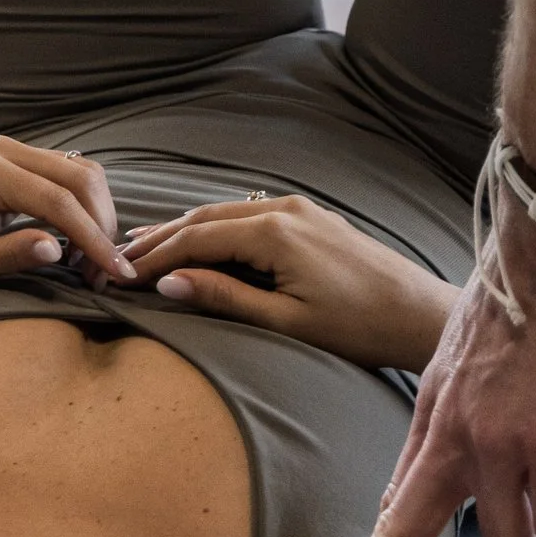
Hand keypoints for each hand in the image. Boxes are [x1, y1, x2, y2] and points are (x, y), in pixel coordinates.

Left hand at [0, 138, 127, 307]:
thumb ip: (7, 256)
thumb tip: (57, 250)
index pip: (57, 201)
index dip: (92, 238)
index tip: (115, 274)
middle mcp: (3, 150)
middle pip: (80, 180)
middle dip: (102, 228)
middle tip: (106, 276)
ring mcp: (15, 150)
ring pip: (84, 174)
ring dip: (99, 217)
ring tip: (91, 264)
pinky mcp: (24, 160)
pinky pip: (73, 176)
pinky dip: (88, 208)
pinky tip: (80, 244)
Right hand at [121, 196, 452, 371]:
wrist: (419, 315)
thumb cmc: (358, 328)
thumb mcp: (285, 322)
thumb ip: (225, 297)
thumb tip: (169, 282)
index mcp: (274, 233)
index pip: (194, 240)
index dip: (152, 259)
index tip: (117, 276)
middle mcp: (283, 209)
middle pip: (203, 219)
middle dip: (158, 240)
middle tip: (115, 261)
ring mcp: (299, 208)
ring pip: (224, 213)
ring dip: (183, 231)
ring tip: (142, 248)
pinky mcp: (312, 216)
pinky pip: (248, 215)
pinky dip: (214, 228)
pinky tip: (198, 241)